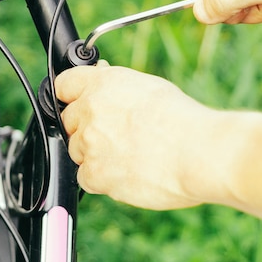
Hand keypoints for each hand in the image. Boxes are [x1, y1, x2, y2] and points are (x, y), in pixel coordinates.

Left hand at [55, 62, 220, 209]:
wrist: (198, 152)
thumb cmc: (181, 119)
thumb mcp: (147, 86)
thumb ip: (115, 86)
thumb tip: (102, 81)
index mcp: (101, 82)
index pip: (63, 85)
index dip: (70, 96)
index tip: (76, 103)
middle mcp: (89, 109)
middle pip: (68, 121)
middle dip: (86, 128)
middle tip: (114, 135)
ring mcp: (89, 142)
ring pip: (77, 150)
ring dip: (94, 154)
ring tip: (128, 155)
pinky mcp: (94, 173)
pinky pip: (84, 177)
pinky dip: (101, 179)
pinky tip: (126, 173)